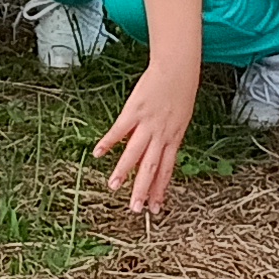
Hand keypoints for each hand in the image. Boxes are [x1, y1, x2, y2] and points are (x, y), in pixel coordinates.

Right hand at [92, 62, 197, 218]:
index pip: (166, 170)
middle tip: (135, 209)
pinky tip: (97, 153)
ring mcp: (148, 124)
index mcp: (174, 139)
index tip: (155, 208)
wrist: (178, 69)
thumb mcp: (180, 118)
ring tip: (113, 187)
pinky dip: (108, 142)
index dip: (160, 190)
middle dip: (143, 190)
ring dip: (123, 171)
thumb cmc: (180, 91)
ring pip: (135, 152)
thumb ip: (169, 136)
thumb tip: (158, 150)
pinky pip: (119, 130)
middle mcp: (161, 135)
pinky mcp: (135, 111)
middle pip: (151, 167)